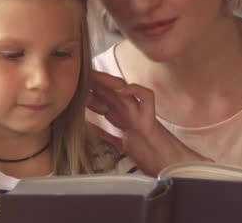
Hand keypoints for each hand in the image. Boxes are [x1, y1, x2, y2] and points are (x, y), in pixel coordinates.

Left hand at [88, 71, 209, 174]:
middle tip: (77, 74)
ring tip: (94, 75)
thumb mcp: (119, 145)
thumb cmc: (150, 157)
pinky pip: (147, 98)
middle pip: (110, 91)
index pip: (103, 99)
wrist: (169, 166)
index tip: (72, 86)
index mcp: (123, 118)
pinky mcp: (150, 119)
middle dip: (93, 82)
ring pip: (124, 90)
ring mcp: (140, 114)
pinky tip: (122, 91)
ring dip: (108, 82)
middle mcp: (130, 112)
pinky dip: (136, 91)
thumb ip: (105, 135)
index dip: (88, 92)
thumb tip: (87, 127)